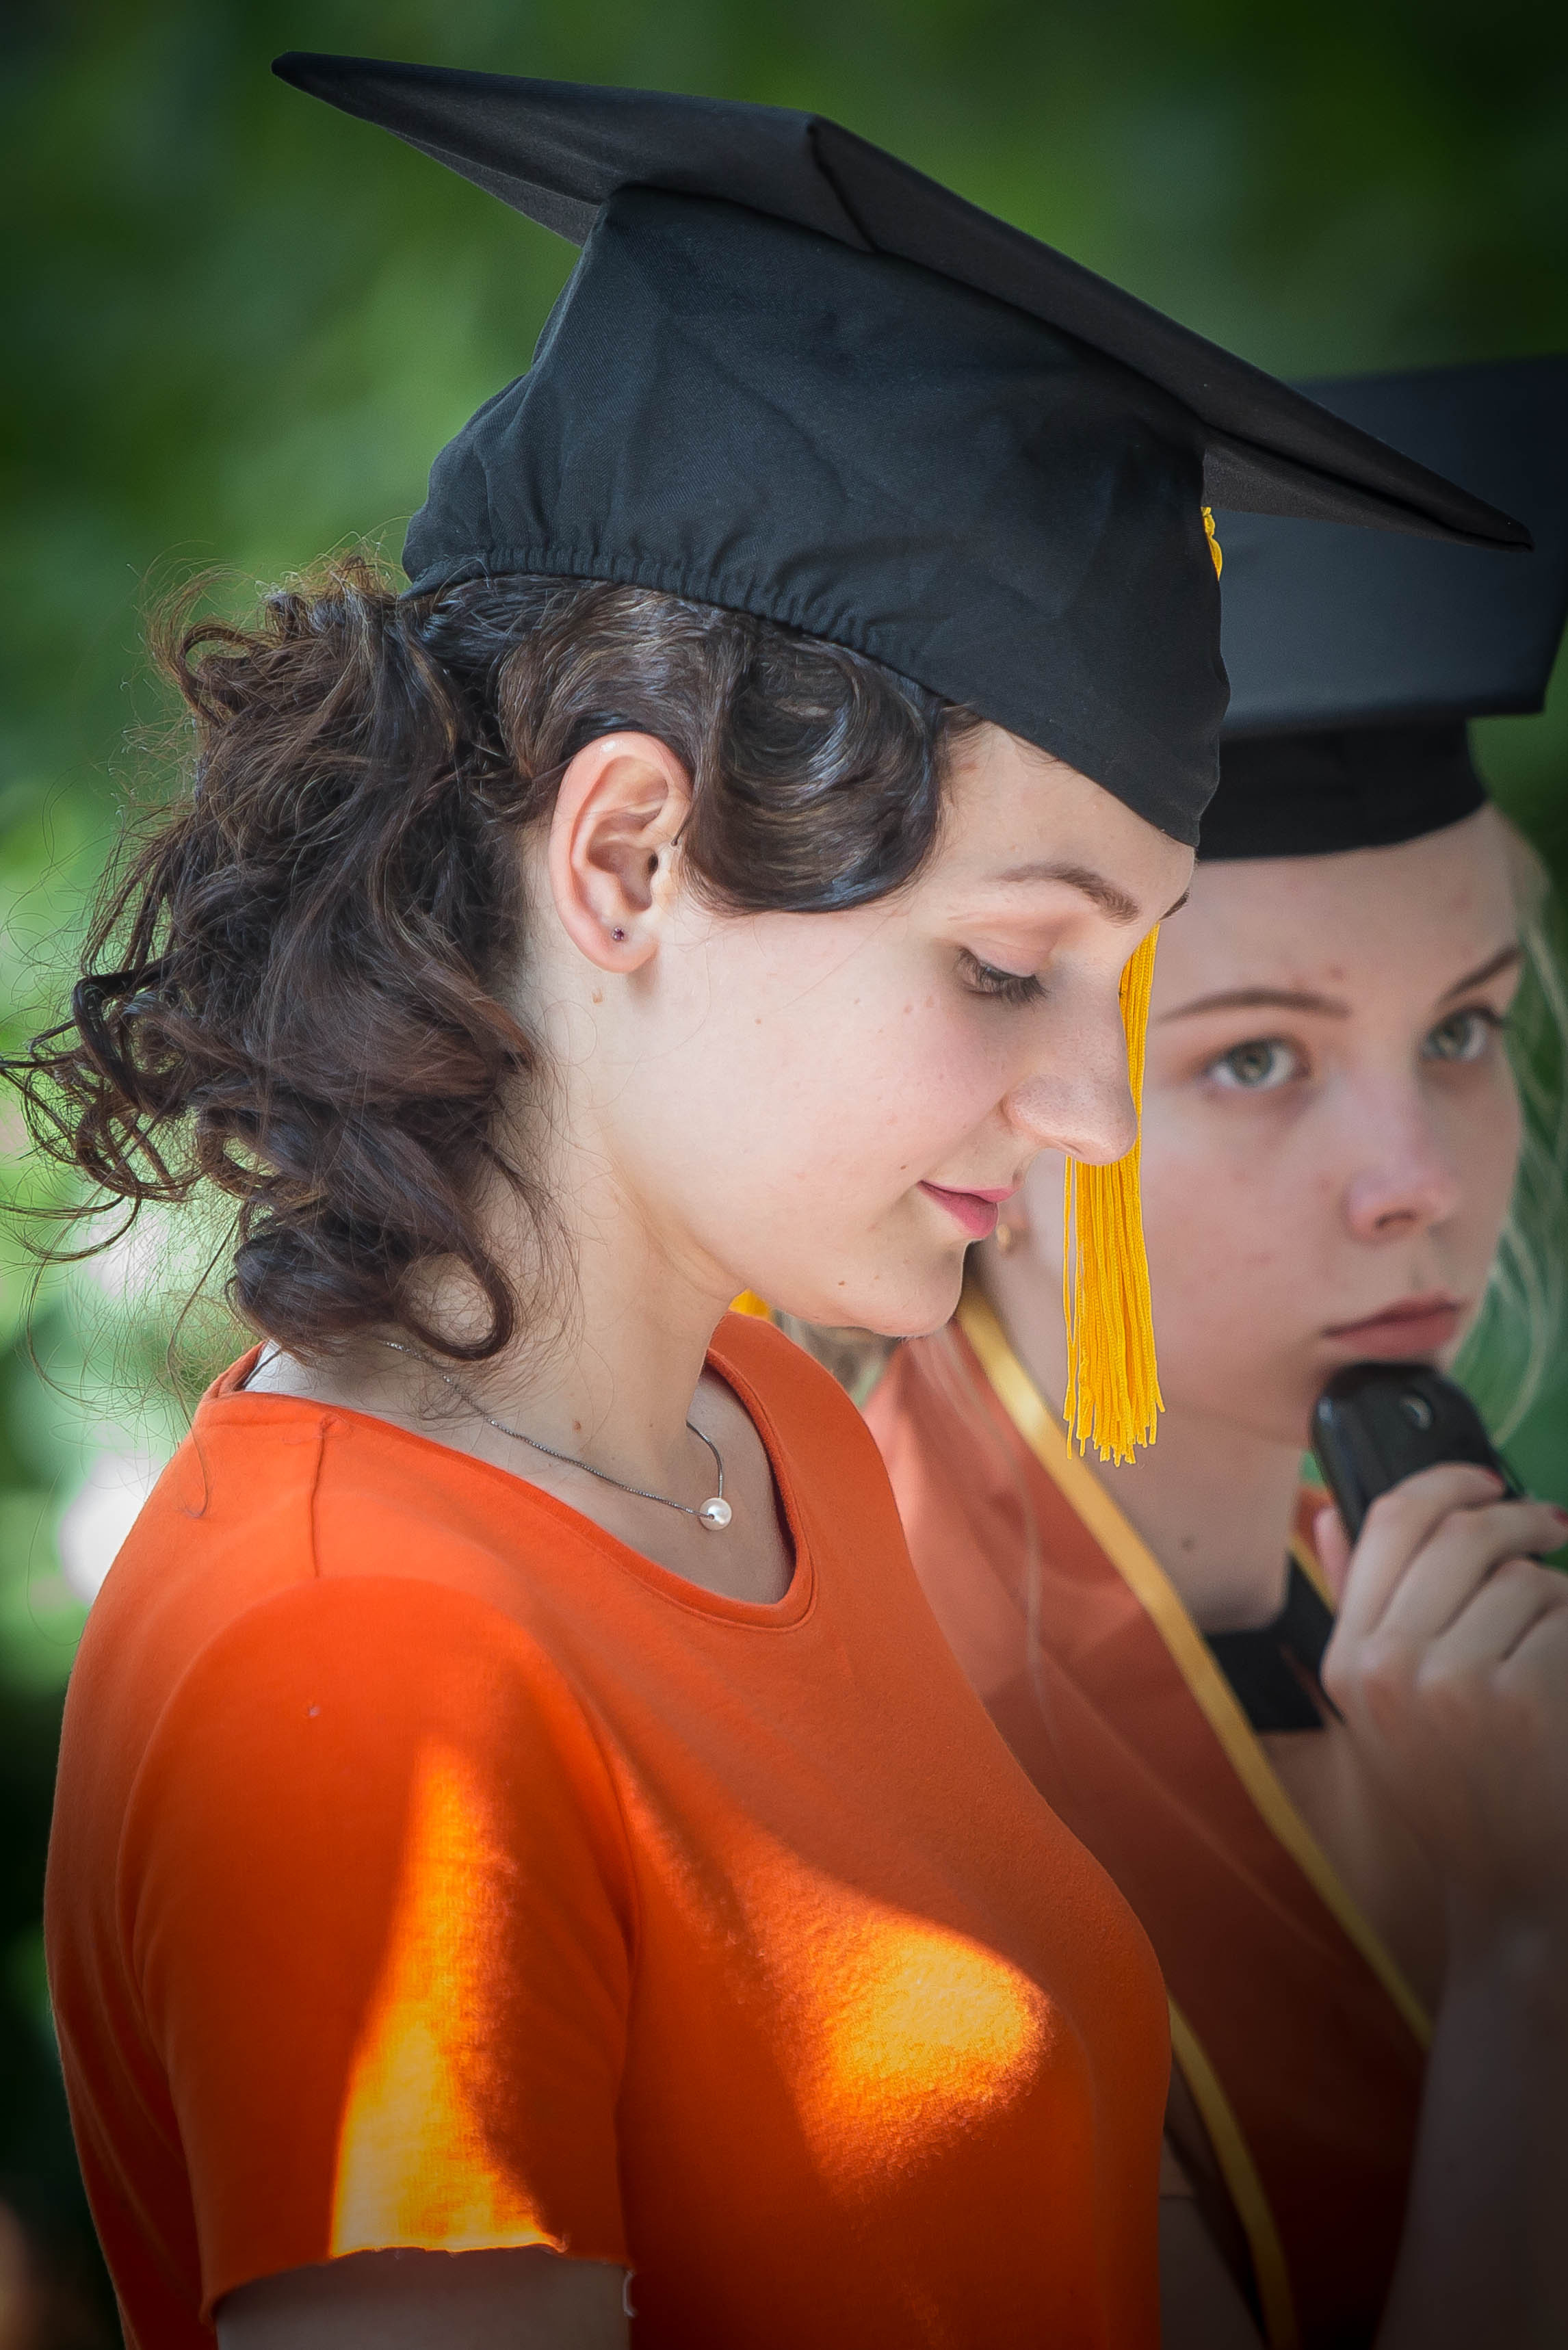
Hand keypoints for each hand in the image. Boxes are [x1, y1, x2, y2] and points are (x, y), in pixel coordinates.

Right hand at [1318, 1467, 1567, 1946]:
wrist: (1513, 1885)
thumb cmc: (1454, 1786)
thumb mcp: (1380, 1703)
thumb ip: (1358, 1603)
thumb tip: (1325, 1513)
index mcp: (1349, 1658)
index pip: (1387, 1522)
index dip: (1443, 1482)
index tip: (1483, 1479)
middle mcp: (1389, 1665)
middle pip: (1461, 1534)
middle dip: (1519, 1517)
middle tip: (1551, 1526)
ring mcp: (1452, 1681)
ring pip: (1524, 1578)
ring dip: (1556, 1592)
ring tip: (1554, 1632)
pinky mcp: (1519, 1697)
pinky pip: (1562, 1618)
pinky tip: (1565, 1670)